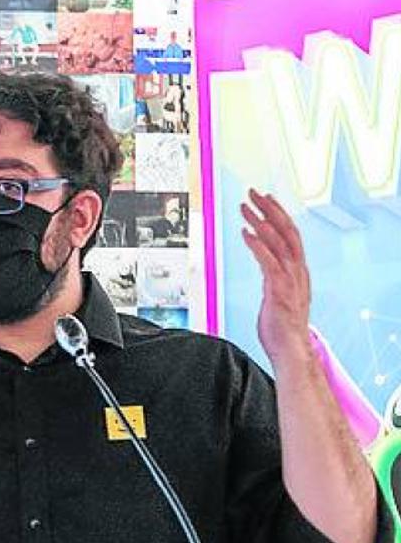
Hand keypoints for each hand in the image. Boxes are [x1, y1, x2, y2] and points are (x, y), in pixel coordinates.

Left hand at [240, 189, 312, 366]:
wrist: (291, 349)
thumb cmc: (281, 326)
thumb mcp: (278, 296)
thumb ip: (274, 279)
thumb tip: (266, 270)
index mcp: (297, 271)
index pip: (290, 235)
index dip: (279, 215)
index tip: (266, 200)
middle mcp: (297, 271)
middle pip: (286, 231)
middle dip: (270, 209)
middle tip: (254, 193)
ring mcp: (290, 279)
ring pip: (277, 242)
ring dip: (260, 222)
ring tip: (245, 208)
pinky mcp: (279, 289)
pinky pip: (268, 261)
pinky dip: (257, 245)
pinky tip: (245, 232)